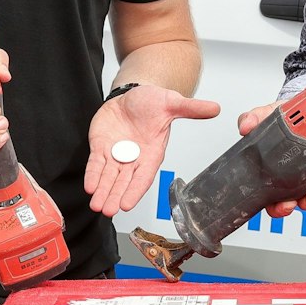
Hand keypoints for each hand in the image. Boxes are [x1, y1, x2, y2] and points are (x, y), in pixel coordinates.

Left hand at [85, 84, 221, 215]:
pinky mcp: (100, 147)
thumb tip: (215, 108)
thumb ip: (191, 108)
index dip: (134, 190)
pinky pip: (95, 164)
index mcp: (152, 153)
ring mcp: (116, 154)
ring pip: (108, 177)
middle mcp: (134, 158)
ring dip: (103, 191)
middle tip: (109, 211)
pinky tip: (89, 187)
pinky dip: (92, 175)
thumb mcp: (172, 102)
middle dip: (115, 195)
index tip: (127, 204)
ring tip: (98, 206)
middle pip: (124, 181)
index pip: (143, 176)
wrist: (132, 94)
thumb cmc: (153, 101)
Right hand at [238, 101, 305, 218]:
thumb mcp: (265, 116)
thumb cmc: (281, 120)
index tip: (286, 204)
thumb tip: (245, 126)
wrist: (300, 111)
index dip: (280, 208)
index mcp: (275, 176)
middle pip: (300, 202)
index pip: (274, 202)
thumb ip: (253, 119)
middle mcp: (294, 181)